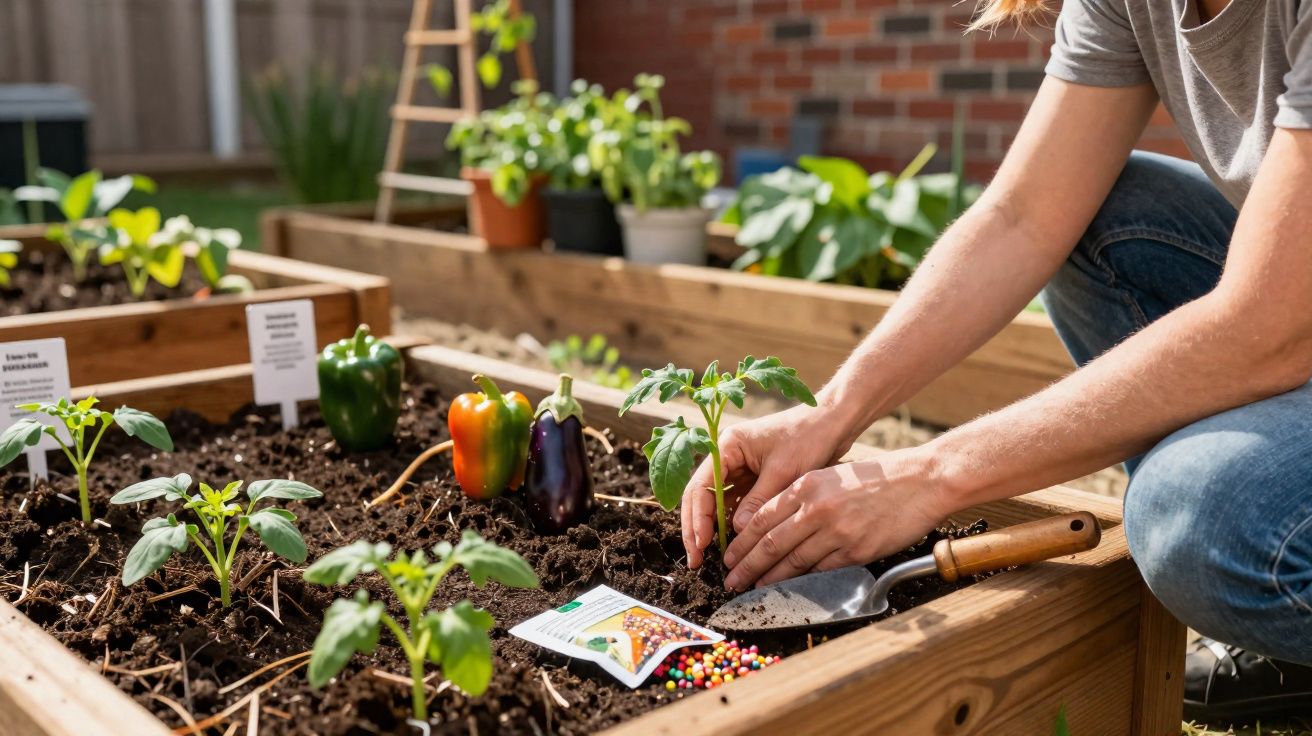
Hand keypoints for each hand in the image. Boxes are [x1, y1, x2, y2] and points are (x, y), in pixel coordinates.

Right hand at [681, 403, 850, 568]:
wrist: (832, 424)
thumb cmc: (808, 439)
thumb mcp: (783, 472)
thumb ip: (758, 501)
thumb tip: (737, 532)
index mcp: (728, 446)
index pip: (701, 486)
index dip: (698, 518)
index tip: (702, 545)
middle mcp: (727, 456)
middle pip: (700, 496)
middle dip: (696, 528)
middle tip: (696, 560)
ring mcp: (738, 468)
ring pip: (714, 503)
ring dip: (711, 529)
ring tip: (708, 558)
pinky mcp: (751, 479)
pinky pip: (733, 505)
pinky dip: (729, 524)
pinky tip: (731, 545)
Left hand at [720, 449, 949, 590]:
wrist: (920, 481)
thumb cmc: (877, 477)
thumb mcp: (831, 475)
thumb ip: (802, 497)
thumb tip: (774, 524)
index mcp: (806, 485)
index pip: (762, 517)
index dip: (741, 541)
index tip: (729, 556)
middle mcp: (816, 507)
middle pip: (770, 542)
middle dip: (745, 565)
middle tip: (730, 580)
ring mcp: (836, 530)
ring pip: (792, 561)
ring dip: (768, 578)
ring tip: (752, 589)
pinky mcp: (856, 550)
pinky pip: (821, 570)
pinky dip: (801, 582)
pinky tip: (788, 589)